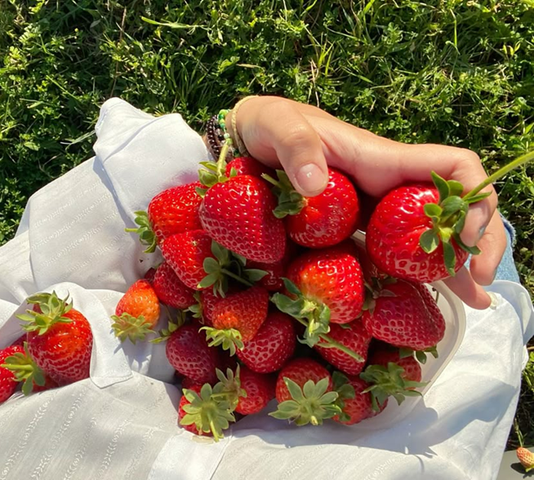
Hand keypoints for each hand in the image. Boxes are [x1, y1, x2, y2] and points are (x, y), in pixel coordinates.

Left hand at [228, 96, 504, 308]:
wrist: (251, 138)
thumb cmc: (268, 124)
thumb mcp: (277, 126)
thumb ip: (296, 147)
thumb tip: (316, 184)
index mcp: (381, 160)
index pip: (452, 166)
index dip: (473, 196)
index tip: (464, 234)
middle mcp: (387, 188)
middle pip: (453, 209)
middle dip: (475, 242)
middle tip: (478, 285)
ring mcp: (373, 212)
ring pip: (429, 237)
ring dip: (454, 267)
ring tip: (473, 303)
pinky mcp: (354, 231)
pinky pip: (392, 254)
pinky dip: (411, 277)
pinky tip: (424, 304)